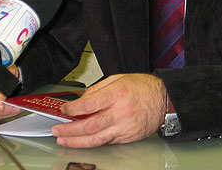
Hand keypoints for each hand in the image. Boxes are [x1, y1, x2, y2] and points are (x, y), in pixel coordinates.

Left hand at [51, 73, 166, 146]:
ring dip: (77, 141)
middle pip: (89, 125)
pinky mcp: (128, 137)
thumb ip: (98, 89)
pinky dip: (93, 142)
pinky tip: (83, 141)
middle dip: (69, 130)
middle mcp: (120, 111)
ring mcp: (124, 127)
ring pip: (96, 138)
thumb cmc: (144, 87)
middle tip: (57, 130)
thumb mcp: (119, 79)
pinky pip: (107, 141)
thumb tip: (81, 100)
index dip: (72, 109)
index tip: (64, 110)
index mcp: (117, 93)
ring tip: (64, 140)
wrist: (164, 100)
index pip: (88, 104)